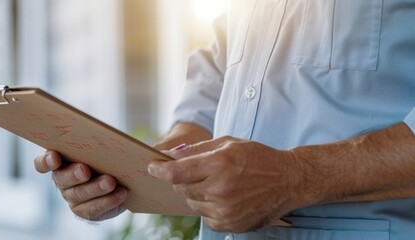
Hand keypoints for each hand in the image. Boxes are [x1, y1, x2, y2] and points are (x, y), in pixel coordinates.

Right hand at [34, 150, 128, 220]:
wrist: (118, 180)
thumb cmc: (103, 157)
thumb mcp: (97, 148)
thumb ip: (93, 143)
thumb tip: (105, 137)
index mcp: (58, 161)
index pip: (42, 162)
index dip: (46, 161)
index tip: (55, 157)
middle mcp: (61, 180)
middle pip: (62, 179)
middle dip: (73, 174)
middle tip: (85, 170)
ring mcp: (72, 197)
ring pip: (79, 195)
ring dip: (95, 188)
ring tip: (110, 182)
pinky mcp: (85, 211)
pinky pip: (94, 209)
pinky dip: (108, 200)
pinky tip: (121, 192)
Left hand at [147, 136, 317, 231]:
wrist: (289, 180)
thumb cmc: (257, 157)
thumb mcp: (228, 143)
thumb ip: (196, 150)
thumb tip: (169, 156)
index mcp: (219, 165)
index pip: (176, 173)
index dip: (159, 170)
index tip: (152, 167)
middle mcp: (220, 189)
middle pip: (181, 189)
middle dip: (181, 181)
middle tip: (193, 174)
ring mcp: (226, 210)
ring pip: (192, 204)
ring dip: (196, 195)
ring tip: (215, 185)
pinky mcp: (231, 225)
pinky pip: (205, 218)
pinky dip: (208, 208)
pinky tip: (224, 198)